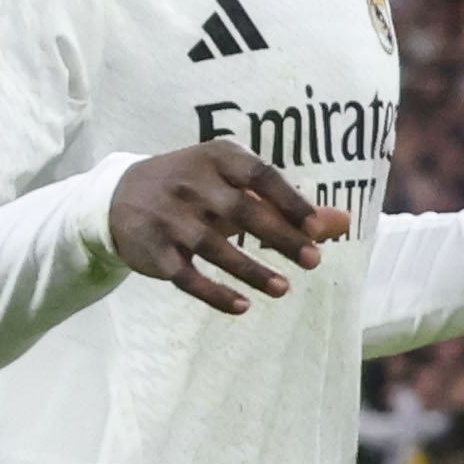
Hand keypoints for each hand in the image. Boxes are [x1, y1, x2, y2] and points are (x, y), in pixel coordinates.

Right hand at [110, 141, 334, 313]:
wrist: (118, 195)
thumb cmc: (196, 187)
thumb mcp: (235, 184)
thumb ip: (287, 204)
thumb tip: (344, 221)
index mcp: (218, 157)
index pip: (260, 175)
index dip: (290, 200)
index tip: (317, 227)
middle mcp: (191, 183)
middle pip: (242, 211)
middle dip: (280, 236)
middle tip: (314, 260)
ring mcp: (169, 217)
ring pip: (214, 247)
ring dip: (251, 270)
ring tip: (284, 289)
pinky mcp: (153, 250)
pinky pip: (186, 276)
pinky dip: (214, 293)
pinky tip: (243, 306)